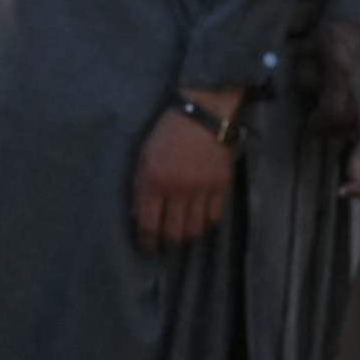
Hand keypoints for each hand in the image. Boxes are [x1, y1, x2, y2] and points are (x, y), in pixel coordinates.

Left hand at [133, 106, 235, 251]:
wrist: (204, 114)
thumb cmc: (167, 131)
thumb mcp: (144, 154)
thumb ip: (140, 185)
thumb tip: (138, 214)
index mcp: (154, 180)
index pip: (148, 223)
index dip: (147, 240)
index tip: (147, 245)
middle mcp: (177, 190)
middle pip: (172, 233)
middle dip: (167, 242)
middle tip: (165, 243)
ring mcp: (201, 190)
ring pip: (194, 229)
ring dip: (187, 235)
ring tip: (183, 234)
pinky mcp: (221, 187)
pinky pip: (214, 218)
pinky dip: (206, 224)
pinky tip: (200, 221)